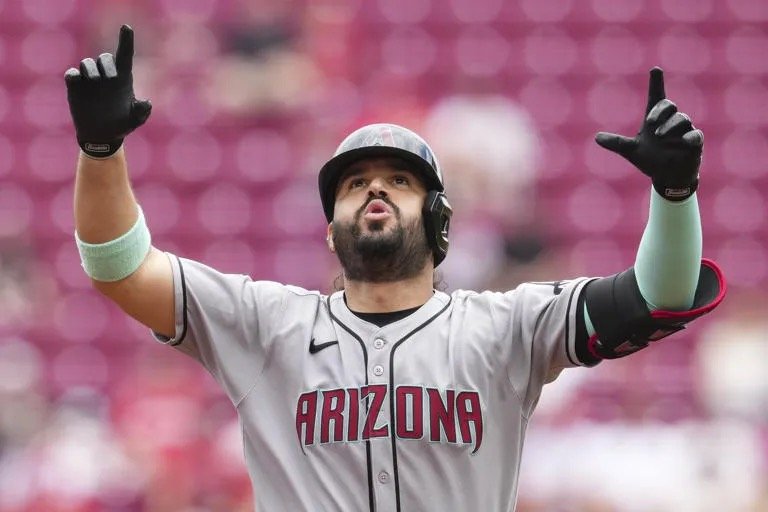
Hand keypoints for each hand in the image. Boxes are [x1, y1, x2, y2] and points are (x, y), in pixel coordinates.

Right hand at [64, 25, 151, 157]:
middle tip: (110, 79)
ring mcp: (90, 80)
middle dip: (106, 64)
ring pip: (88, 63)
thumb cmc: (121, 125)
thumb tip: (146, 102)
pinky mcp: (75, 86)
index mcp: (123, 79)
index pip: (125, 55)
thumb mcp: (134, 121)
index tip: (126, 27)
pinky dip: (74, 75)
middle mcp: (106, 76)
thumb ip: (142, 112)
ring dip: (91, 70)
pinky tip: (77, 82)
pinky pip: (72, 74)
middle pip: (104, 57)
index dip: (126, 40)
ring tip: (94, 84)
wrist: (101, 135)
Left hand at [595, 67, 702, 200]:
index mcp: (655, 119)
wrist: (667, 177)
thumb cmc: (651, 159)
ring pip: (682, 119)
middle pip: (668, 105)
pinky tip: (685, 140)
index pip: (656, 97)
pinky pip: (696, 135)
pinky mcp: (694, 143)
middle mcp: (670, 121)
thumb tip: (596, 137)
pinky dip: (691, 136)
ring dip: (670, 125)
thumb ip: (617, 143)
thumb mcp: (631, 151)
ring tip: (658, 136)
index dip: (656, 83)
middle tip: (649, 122)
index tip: (655, 69)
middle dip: (660, 111)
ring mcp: (684, 131)